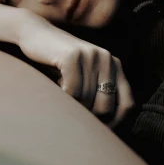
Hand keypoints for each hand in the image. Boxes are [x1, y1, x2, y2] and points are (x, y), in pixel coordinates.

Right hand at [15, 11, 135, 128]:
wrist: (36, 33)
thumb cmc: (59, 62)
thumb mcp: (85, 75)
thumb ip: (98, 93)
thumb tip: (106, 131)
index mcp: (115, 65)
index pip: (128, 104)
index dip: (115, 122)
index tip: (98, 131)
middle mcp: (107, 59)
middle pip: (105, 107)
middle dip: (87, 114)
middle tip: (72, 107)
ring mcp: (91, 55)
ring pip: (85, 100)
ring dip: (71, 102)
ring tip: (62, 88)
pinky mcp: (73, 55)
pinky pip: (72, 91)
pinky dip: (61, 94)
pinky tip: (56, 83)